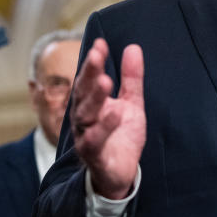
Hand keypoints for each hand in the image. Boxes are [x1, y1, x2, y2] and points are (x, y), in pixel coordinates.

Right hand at [71, 39, 145, 199]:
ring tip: (105, 80)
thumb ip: (132, 79)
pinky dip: (104, 127)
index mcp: (91, 103)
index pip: (88, 79)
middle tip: (97, 55)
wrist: (121, 173)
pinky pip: (95, 141)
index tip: (100, 44)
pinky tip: (115, 114)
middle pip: (83, 93)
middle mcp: (83, 118)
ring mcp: (86, 136)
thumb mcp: (131, 104)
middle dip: (89, 73)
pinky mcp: (94, 155)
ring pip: (85, 115)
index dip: (93, 62)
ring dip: (94, 97)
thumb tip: (133, 47)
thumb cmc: (121, 135)